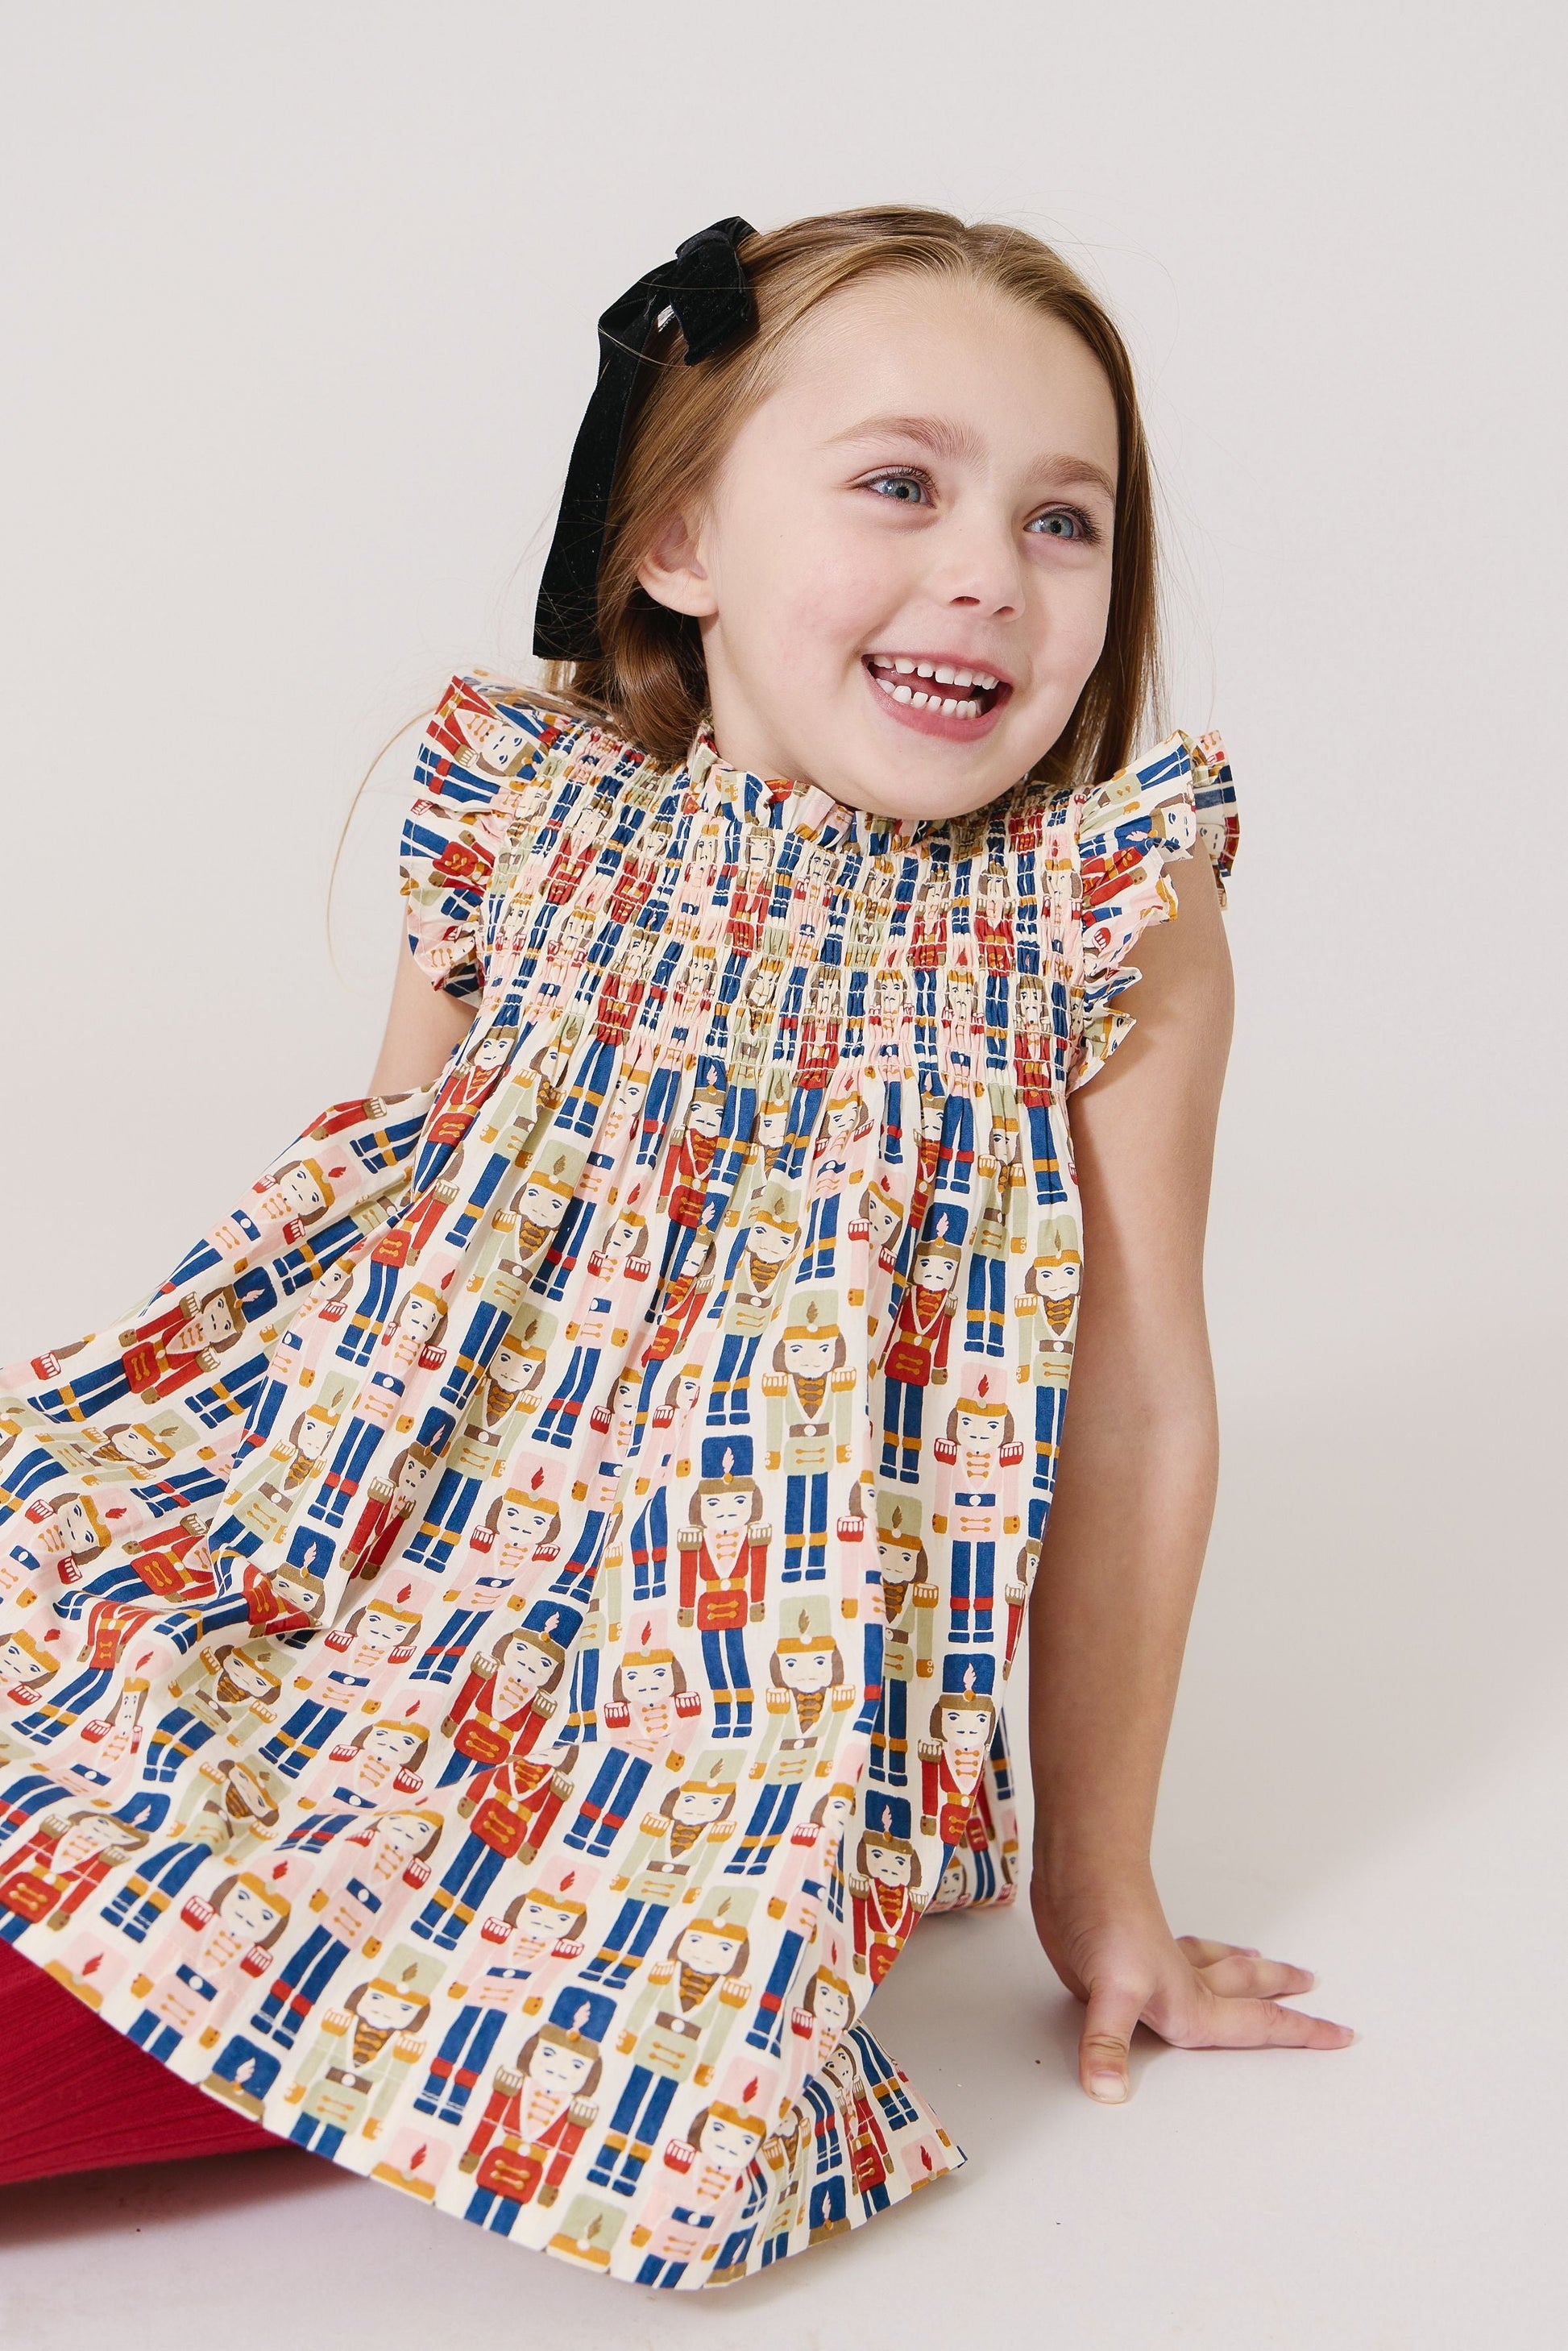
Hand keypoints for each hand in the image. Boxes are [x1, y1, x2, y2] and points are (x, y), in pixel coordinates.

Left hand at [1031, 1866, 1352, 2102]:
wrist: (1074, 1867)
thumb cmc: (1102, 1917)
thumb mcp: (1111, 1988)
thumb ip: (1109, 2042)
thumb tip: (1108, 2091)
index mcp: (1191, 2004)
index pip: (1259, 2025)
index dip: (1302, 2033)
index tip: (1342, 2034)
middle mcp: (1181, 1985)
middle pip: (1246, 1988)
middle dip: (1282, 1992)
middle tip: (1313, 1987)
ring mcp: (1155, 1967)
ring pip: (1213, 1967)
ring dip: (1241, 1967)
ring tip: (1260, 1960)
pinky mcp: (1126, 1958)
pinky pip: (1173, 1959)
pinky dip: (1189, 1957)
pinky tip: (1176, 1956)